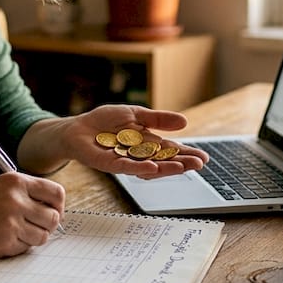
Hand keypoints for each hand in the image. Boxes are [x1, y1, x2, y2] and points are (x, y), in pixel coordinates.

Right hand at [0, 173, 64, 256]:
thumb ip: (25, 192)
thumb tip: (54, 208)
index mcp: (16, 181)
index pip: (57, 193)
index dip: (57, 205)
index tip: (51, 210)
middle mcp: (16, 200)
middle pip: (53, 218)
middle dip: (47, 224)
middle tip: (35, 225)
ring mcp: (10, 223)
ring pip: (42, 236)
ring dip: (33, 236)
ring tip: (16, 231)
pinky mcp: (3, 243)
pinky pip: (25, 248)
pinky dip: (18, 246)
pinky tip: (1, 237)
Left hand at [21, 105, 207, 178]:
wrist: (77, 128)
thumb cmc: (105, 122)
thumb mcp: (135, 115)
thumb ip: (158, 119)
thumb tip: (184, 122)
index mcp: (147, 144)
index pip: (171, 150)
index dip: (187, 154)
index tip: (204, 157)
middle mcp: (139, 156)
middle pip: (164, 161)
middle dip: (182, 163)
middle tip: (199, 164)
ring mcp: (125, 161)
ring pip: (149, 168)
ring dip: (166, 168)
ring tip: (182, 167)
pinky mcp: (109, 164)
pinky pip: (126, 167)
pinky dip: (138, 168)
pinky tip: (151, 167)